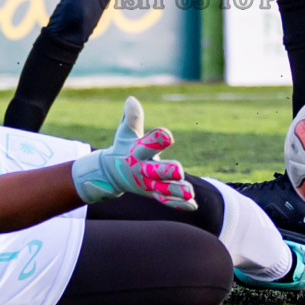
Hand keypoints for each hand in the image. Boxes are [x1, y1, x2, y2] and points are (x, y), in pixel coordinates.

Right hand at [70, 97, 195, 209]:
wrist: (111, 173)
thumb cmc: (123, 146)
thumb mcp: (125, 132)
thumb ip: (131, 118)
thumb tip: (132, 100)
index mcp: (136, 152)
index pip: (146, 144)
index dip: (156, 139)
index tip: (167, 135)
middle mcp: (142, 169)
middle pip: (155, 171)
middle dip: (167, 171)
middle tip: (179, 170)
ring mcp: (148, 184)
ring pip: (163, 190)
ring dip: (176, 191)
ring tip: (189, 192)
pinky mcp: (154, 194)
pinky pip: (167, 201)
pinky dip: (179, 204)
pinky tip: (194, 205)